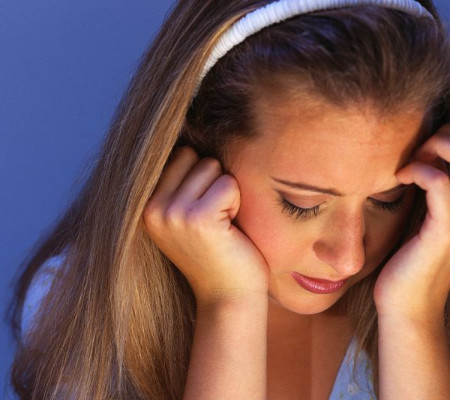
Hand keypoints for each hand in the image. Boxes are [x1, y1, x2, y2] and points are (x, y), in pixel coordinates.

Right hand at [143, 146, 268, 304]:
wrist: (228, 295)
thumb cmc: (216, 251)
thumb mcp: (185, 216)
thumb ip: (179, 182)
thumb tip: (190, 132)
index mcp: (146, 205)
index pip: (180, 156)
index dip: (201, 180)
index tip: (202, 214)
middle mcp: (152, 208)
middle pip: (196, 157)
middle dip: (213, 183)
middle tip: (214, 220)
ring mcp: (172, 213)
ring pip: (212, 167)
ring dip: (226, 194)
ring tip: (221, 225)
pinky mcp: (197, 218)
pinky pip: (228, 184)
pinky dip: (236, 204)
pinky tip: (229, 231)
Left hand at [374, 124, 449, 319]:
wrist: (404, 309)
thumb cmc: (405, 265)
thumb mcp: (417, 224)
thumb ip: (424, 197)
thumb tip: (411, 165)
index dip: (446, 142)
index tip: (416, 149)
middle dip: (443, 139)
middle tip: (414, 151)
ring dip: (432, 150)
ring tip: (406, 164)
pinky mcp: (445, 231)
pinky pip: (442, 186)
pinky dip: (421, 171)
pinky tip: (400, 177)